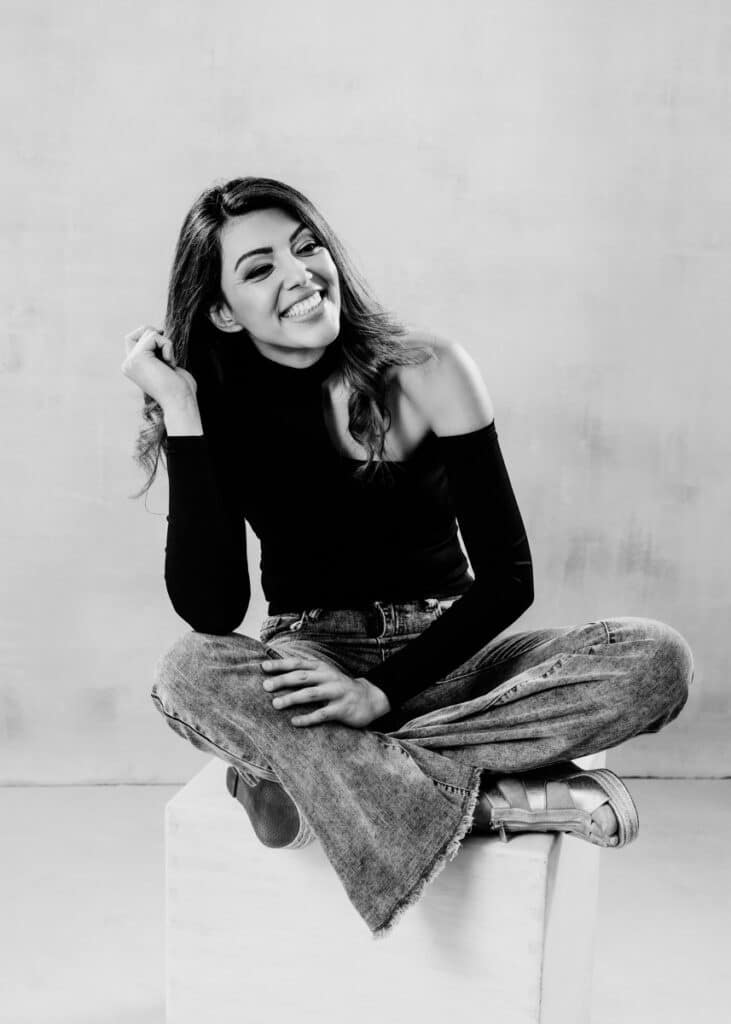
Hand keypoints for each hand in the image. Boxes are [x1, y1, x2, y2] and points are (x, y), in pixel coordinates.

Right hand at [121, 324, 197, 410]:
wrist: (180, 401)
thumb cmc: (179, 387)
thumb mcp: (165, 364)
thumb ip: (156, 350)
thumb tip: (157, 330)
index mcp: (132, 367)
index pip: (132, 338)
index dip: (148, 334)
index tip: (164, 346)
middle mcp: (128, 364)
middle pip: (141, 332)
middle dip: (160, 338)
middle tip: (168, 358)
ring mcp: (131, 361)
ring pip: (149, 332)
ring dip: (166, 344)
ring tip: (169, 364)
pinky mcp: (138, 357)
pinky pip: (154, 336)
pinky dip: (168, 346)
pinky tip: (169, 364)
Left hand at [261, 655, 390, 727]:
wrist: (369, 697)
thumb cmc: (339, 686)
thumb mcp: (325, 674)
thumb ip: (305, 673)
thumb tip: (277, 675)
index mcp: (322, 667)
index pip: (298, 664)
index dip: (280, 665)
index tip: (263, 667)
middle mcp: (328, 677)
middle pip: (302, 677)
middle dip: (283, 681)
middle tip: (266, 686)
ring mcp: (336, 693)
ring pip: (311, 694)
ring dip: (292, 698)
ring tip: (275, 704)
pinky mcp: (342, 709)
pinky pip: (322, 714)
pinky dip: (307, 718)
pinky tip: (294, 722)